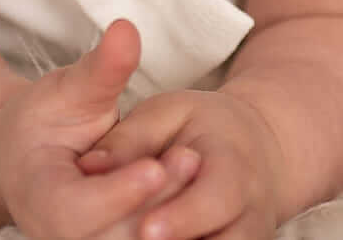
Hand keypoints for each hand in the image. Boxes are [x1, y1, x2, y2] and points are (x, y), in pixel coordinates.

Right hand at [0, 20, 200, 239]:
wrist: (27, 159)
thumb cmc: (44, 121)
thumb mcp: (68, 89)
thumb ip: (100, 69)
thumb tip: (126, 30)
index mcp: (40, 198)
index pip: (77, 211)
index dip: (118, 193)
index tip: (154, 165)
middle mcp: (58, 236)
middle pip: (113, 236)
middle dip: (156, 202)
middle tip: (191, 158)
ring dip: (169, 215)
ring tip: (193, 166)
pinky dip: (172, 225)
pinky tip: (195, 194)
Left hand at [76, 89, 283, 239]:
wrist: (255, 148)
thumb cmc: (202, 126)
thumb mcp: (167, 114)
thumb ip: (130, 139)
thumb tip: (88, 167)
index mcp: (234, 165)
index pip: (215, 198)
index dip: (182, 217)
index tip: (146, 228)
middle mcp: (250, 210)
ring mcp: (251, 238)